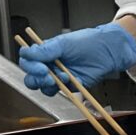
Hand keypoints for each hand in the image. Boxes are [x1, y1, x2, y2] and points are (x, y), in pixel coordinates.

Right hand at [19, 23, 135, 95]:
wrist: (109, 51)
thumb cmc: (88, 42)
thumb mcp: (64, 43)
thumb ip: (45, 50)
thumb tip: (26, 52)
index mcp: (45, 53)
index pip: (28, 61)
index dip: (30, 66)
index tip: (40, 66)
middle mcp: (50, 65)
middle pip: (32, 77)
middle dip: (36, 78)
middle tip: (46, 75)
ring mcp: (60, 76)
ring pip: (44, 87)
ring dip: (49, 84)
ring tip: (62, 76)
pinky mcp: (71, 85)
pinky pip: (61, 91)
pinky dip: (64, 87)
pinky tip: (71, 79)